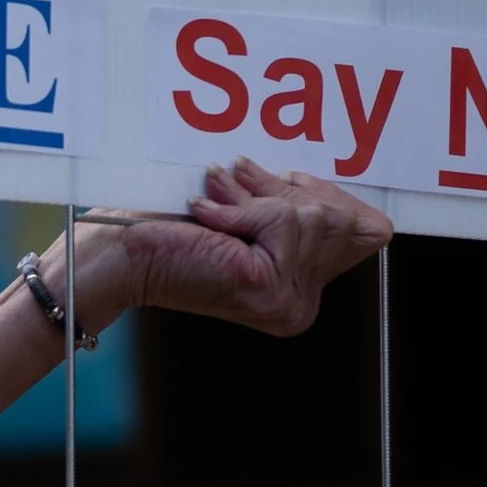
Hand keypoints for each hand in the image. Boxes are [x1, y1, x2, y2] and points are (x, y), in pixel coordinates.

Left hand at [126, 158, 392, 335]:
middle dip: (292, 190)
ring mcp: (286, 301)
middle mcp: (300, 306)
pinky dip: (242, 206)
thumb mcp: (245, 214)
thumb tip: (314, 179)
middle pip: (343, 220)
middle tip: (241, 180)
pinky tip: (205, 211)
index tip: (285, 181)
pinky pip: (282, 221)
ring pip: (315, 216)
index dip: (332, 195)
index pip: (368, 232)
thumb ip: (287, 207)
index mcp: (299, 294)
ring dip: (261, 194)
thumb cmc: (169, 230)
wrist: (118, 256)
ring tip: (219, 193)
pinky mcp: (265, 286)